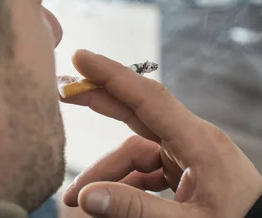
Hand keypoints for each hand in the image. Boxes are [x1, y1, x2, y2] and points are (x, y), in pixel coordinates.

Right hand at [61, 50, 261, 217]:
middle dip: (100, 101)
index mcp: (198, 142)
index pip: (148, 97)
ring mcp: (189, 156)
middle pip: (137, 112)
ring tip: (75, 198)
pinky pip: (146, 170)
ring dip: (105, 172)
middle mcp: (192, 140)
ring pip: (135, 151)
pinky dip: (124, 184)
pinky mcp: (187, 172)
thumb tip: (87, 197)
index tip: (82, 58)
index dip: (112, 76)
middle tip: (63, 92)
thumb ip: (135, 209)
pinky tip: (104, 201)